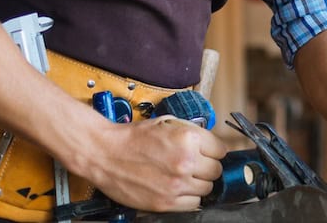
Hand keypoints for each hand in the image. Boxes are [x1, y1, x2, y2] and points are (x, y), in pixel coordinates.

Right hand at [71, 116, 227, 211]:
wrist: (104, 154)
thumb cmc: (133, 138)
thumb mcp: (168, 123)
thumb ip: (193, 133)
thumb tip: (211, 145)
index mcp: (189, 138)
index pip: (221, 150)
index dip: (213, 151)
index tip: (208, 153)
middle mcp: (186, 162)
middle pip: (216, 171)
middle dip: (207, 166)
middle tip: (194, 164)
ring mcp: (176, 184)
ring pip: (207, 189)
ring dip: (198, 183)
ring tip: (182, 176)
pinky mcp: (166, 202)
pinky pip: (193, 204)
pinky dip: (188, 197)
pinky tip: (177, 188)